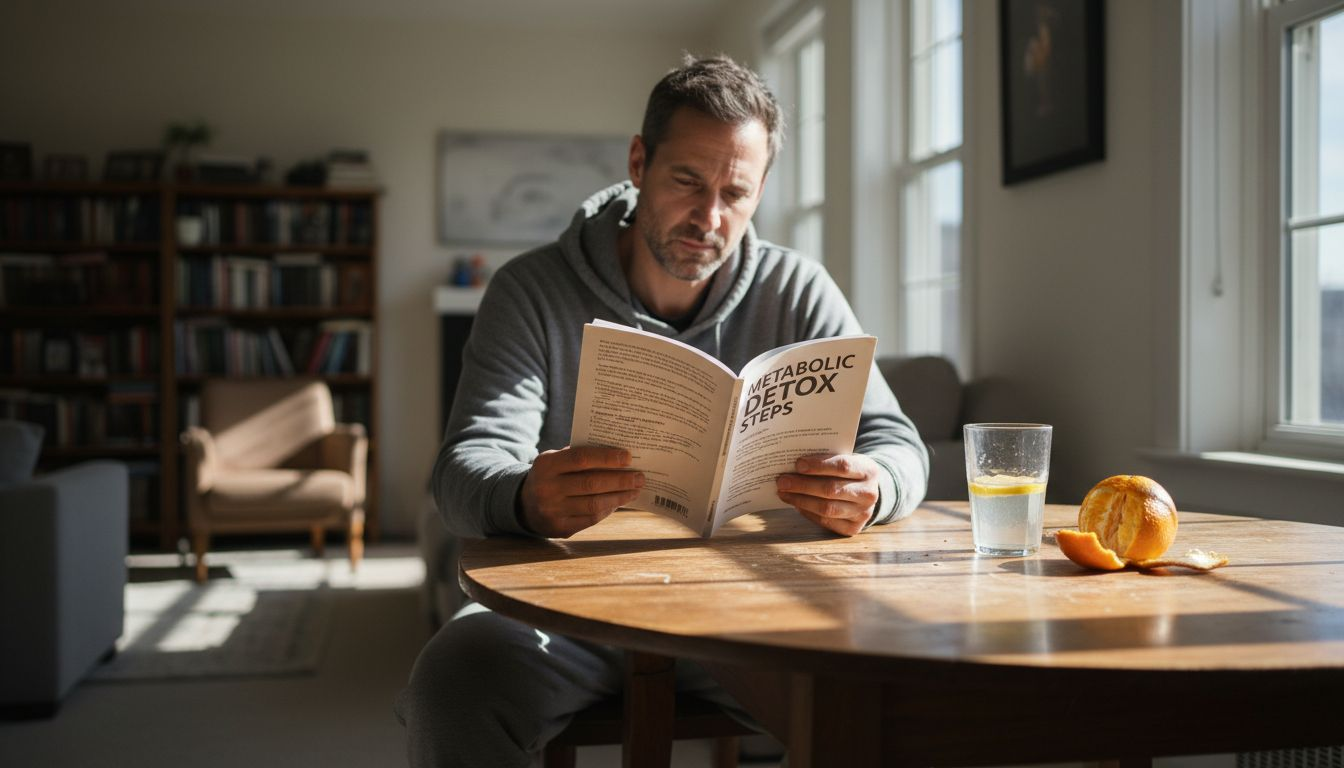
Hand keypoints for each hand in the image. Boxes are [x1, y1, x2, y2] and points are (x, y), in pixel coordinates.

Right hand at [519, 446, 644, 537]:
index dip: (607, 458)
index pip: (581, 458)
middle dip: (620, 480)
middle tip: (639, 477)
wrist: (523, 505)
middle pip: (591, 483)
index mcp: (546, 465)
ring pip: (594, 504)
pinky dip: (608, 509)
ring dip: (619, 497)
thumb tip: (618, 457)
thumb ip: (579, 456)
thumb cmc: (550, 476)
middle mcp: (547, 488)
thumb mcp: (555, 460)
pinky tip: (619, 502)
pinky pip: (591, 519)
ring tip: (634, 490)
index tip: (628, 457)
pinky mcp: (559, 528)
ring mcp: (552, 511)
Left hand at [776, 453, 880, 536]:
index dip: (818, 465)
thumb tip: (794, 465)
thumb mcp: (846, 459)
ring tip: (784, 492)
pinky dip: (807, 512)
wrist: (867, 491)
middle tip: (782, 481)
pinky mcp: (853, 528)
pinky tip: (796, 504)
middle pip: (831, 489)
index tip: (798, 464)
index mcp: (869, 470)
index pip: (842, 466)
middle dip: (803, 485)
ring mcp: (862, 513)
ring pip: (827, 508)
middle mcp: (869, 494)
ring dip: (801, 500)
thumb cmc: (850, 472)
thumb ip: (826, 459)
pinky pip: (826, 521)